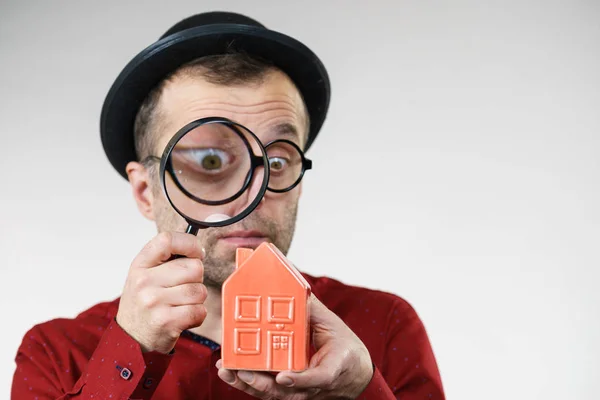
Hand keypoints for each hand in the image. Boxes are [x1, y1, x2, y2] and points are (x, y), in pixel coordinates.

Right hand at [116, 232, 206, 353]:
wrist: (130, 338)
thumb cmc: (144, 304)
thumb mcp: (145, 275)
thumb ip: (166, 259)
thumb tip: (198, 250)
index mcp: (140, 265)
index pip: (167, 240)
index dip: (190, 243)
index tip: (197, 252)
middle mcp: (144, 281)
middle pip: (194, 267)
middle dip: (196, 279)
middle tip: (183, 288)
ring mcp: (154, 301)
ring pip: (199, 290)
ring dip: (197, 299)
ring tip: (180, 304)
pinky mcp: (166, 321)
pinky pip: (199, 311)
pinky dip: (197, 315)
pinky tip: (183, 317)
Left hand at [216, 294, 373, 398]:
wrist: (354, 377)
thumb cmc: (345, 351)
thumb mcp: (333, 327)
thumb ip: (311, 310)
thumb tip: (293, 284)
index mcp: (331, 369)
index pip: (318, 378)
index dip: (301, 379)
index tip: (284, 376)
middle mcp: (313, 386)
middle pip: (286, 391)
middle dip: (260, 382)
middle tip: (240, 370)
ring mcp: (300, 392)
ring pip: (272, 394)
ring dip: (247, 383)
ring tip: (227, 370)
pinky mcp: (289, 393)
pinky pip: (266, 392)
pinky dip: (247, 384)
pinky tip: (230, 372)